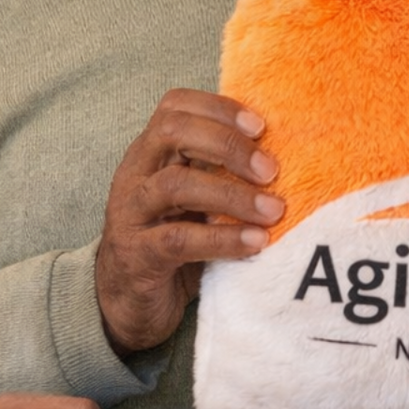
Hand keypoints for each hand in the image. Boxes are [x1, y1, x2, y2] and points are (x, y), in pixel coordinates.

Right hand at [96, 89, 283, 354]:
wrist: (128, 301)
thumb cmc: (171, 239)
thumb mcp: (193, 198)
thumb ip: (218, 171)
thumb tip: (280, 153)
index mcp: (150, 153)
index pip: (174, 107)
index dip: (217, 107)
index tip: (260, 126)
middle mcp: (135, 174)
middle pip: (171, 133)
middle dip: (227, 145)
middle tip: (270, 170)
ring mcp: (132, 214)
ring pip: (175, 185)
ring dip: (232, 194)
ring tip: (272, 210)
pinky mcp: (138, 255)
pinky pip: (179, 240)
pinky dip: (223, 239)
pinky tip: (256, 243)